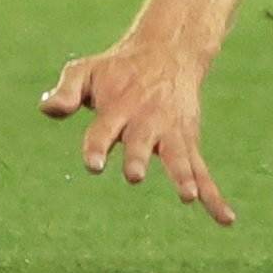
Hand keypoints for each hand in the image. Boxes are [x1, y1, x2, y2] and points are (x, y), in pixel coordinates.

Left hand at [40, 33, 235, 224]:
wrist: (167, 52)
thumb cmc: (117, 69)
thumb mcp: (86, 71)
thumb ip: (66, 90)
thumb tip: (46, 108)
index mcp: (116, 108)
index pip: (103, 130)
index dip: (97, 146)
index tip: (93, 164)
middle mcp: (144, 121)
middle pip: (140, 143)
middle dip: (137, 158)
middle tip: (134, 175)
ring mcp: (169, 133)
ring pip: (177, 156)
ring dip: (182, 176)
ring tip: (187, 196)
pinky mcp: (187, 142)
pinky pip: (203, 171)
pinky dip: (215, 196)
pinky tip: (226, 220)